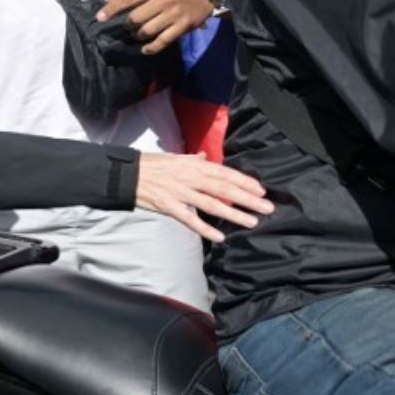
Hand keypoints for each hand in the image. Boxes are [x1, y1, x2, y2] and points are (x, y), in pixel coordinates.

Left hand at [97, 0, 214, 53]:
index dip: (112, 9)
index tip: (99, 18)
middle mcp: (163, 0)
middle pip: (135, 18)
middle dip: (128, 26)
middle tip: (129, 27)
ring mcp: (173, 14)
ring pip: (147, 31)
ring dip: (138, 36)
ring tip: (138, 35)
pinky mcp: (182, 26)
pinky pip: (162, 41)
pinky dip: (151, 48)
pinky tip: (146, 49)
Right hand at [135, 153, 273, 243]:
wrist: (127, 174)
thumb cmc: (153, 165)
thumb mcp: (176, 158)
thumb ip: (194, 159)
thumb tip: (207, 157)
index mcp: (194, 164)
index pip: (224, 173)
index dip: (244, 182)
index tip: (261, 191)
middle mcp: (190, 177)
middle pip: (224, 189)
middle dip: (247, 199)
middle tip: (266, 208)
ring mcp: (180, 192)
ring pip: (212, 204)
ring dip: (233, 214)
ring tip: (251, 222)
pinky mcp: (169, 206)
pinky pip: (190, 220)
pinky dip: (205, 228)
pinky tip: (220, 236)